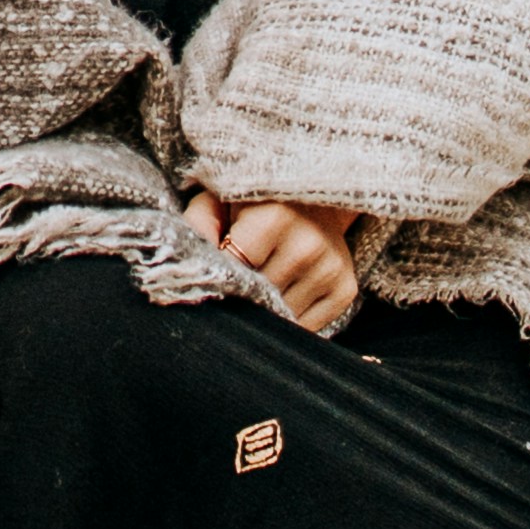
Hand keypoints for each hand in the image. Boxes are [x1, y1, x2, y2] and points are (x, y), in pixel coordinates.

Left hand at [189, 190, 359, 336]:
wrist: (315, 202)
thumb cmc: (256, 204)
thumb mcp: (220, 200)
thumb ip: (197, 225)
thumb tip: (184, 265)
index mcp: (273, 218)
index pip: (234, 271)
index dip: (219, 280)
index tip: (213, 281)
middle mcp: (307, 245)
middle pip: (257, 298)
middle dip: (241, 299)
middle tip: (235, 289)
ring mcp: (329, 269)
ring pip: (280, 318)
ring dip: (265, 312)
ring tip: (260, 291)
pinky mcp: (345, 289)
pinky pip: (306, 327)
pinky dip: (289, 321)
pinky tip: (283, 299)